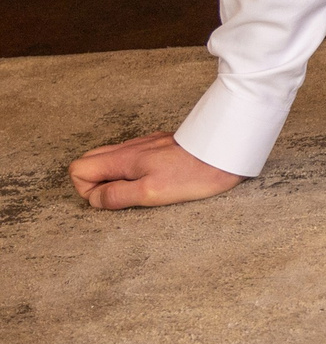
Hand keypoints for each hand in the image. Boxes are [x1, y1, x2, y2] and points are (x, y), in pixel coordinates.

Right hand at [68, 132, 243, 210]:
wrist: (228, 150)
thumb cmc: (194, 173)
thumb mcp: (151, 192)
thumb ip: (117, 195)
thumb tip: (94, 198)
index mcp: (124, 158)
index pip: (79, 169)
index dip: (87, 190)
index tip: (112, 199)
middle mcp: (131, 147)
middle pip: (91, 162)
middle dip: (97, 184)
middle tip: (124, 197)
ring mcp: (146, 144)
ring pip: (112, 160)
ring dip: (116, 178)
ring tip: (141, 190)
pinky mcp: (162, 145)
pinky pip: (134, 158)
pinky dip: (134, 171)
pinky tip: (156, 179)